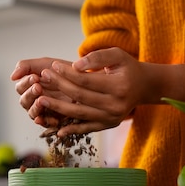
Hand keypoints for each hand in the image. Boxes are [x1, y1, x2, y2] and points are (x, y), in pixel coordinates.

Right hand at [10, 57, 72, 126]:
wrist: (85, 79)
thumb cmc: (63, 70)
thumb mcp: (45, 64)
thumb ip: (27, 66)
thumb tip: (12, 77)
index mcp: (30, 86)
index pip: (20, 87)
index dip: (25, 83)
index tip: (35, 77)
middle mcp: (35, 99)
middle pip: (24, 101)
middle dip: (30, 94)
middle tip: (38, 87)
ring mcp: (44, 110)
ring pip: (32, 113)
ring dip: (35, 108)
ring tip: (40, 101)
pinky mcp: (54, 119)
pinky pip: (46, 123)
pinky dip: (44, 121)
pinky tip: (44, 118)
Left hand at [31, 47, 160, 135]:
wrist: (144, 87)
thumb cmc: (128, 68)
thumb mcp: (117, 55)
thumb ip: (97, 57)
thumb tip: (76, 64)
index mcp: (119, 86)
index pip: (85, 80)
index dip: (67, 73)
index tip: (53, 66)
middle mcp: (116, 105)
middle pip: (80, 96)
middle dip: (59, 86)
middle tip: (43, 77)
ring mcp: (112, 117)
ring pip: (79, 114)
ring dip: (58, 108)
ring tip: (40, 100)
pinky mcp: (109, 125)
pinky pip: (87, 128)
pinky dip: (71, 130)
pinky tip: (57, 129)